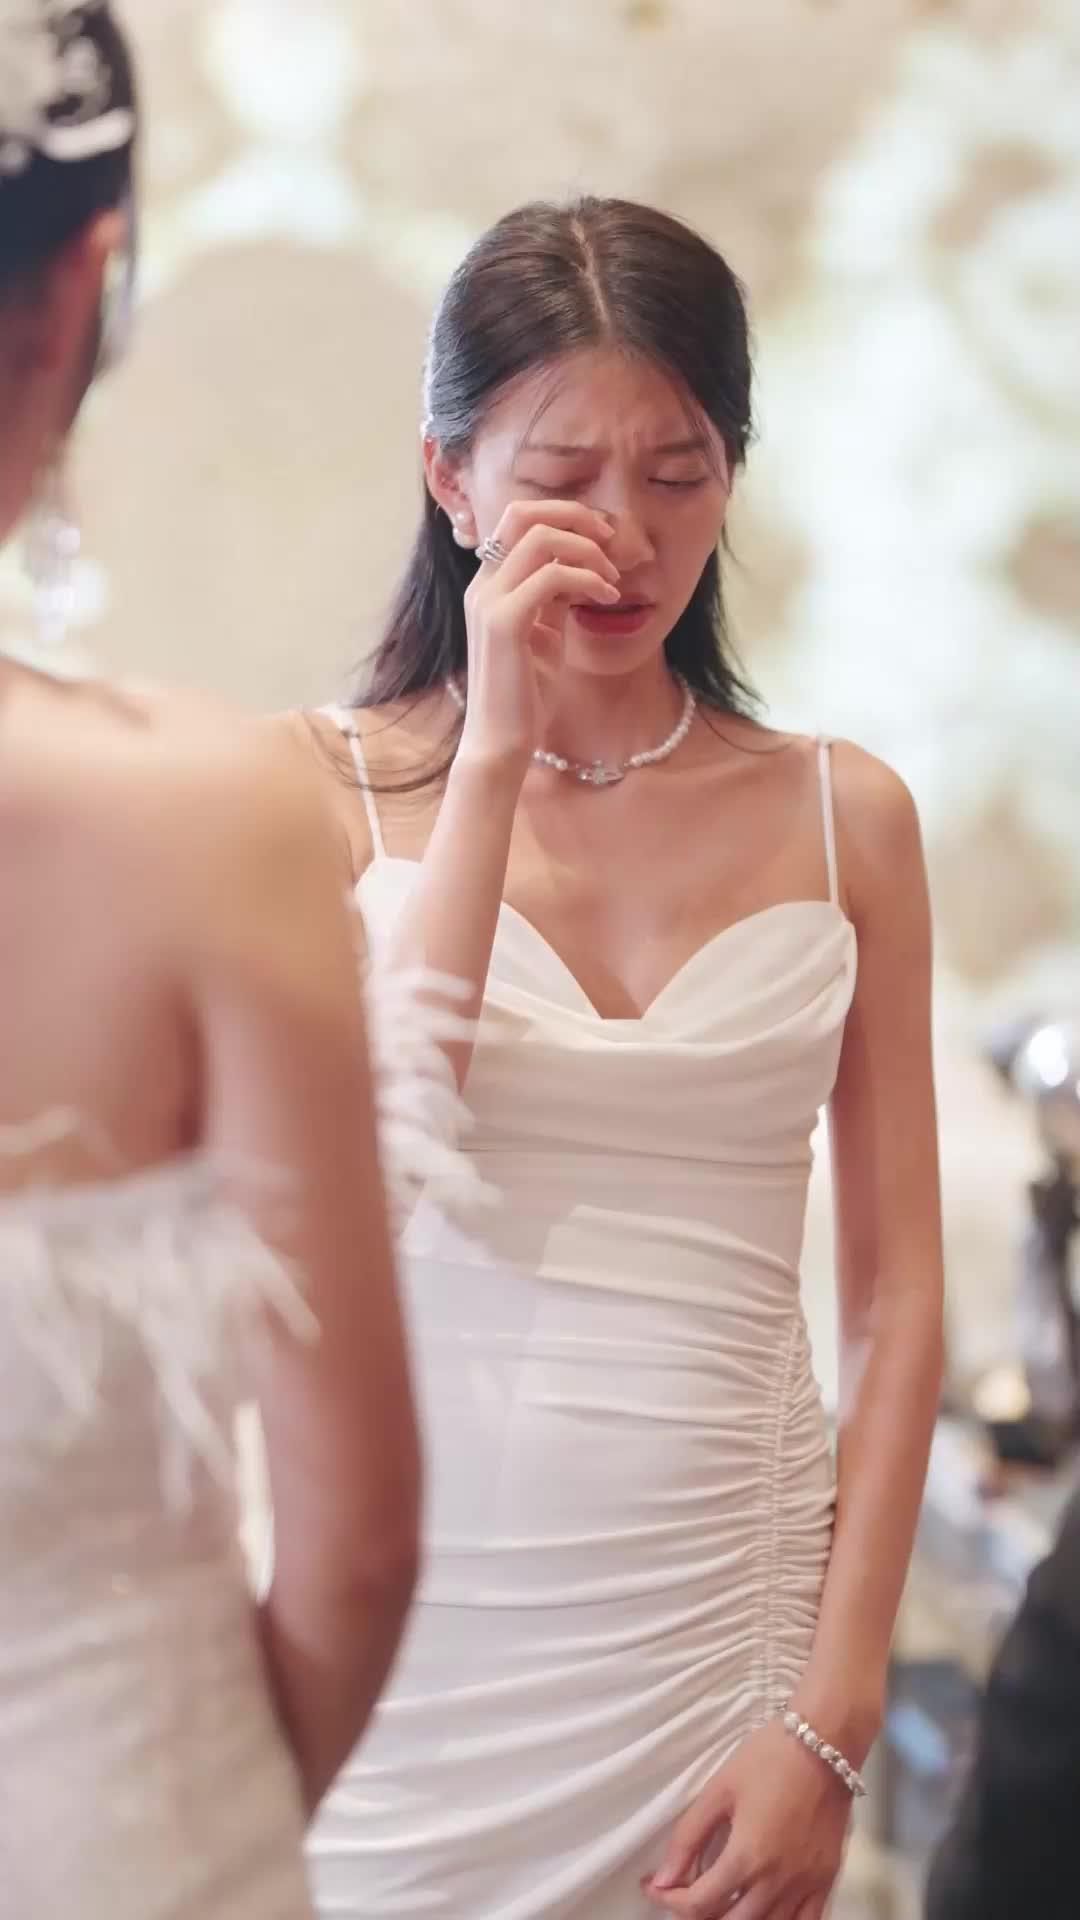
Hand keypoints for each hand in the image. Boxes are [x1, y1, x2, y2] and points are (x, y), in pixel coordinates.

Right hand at [458, 500, 618, 775]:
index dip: (565, 516)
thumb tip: (579, 569)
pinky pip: (552, 576)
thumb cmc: (525, 696)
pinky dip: (587, 580)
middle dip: (575, 516)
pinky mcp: (504, 624)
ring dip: (588, 551)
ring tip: (612, 581)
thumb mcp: (545, 635)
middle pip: (524, 513)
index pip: (519, 519)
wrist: (501, 743)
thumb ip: (553, 599)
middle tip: (611, 542)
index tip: (603, 539)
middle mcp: (482, 586)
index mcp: (489, 585)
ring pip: (540, 538)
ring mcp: (488, 602)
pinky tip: (606, 598)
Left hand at [643, 1721, 853, 1919]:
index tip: (655, 1886)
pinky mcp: (826, 1880)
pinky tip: (761, 1912)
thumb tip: (662, 1878)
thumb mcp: (719, 1790)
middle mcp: (777, 1882)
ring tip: (718, 1904)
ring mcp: (806, 1886)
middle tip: (684, 1894)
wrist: (824, 1742)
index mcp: (747, 1857)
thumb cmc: (767, 1759)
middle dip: (698, 1915)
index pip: (699, 1903)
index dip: (669, 1900)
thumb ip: (688, 1837)